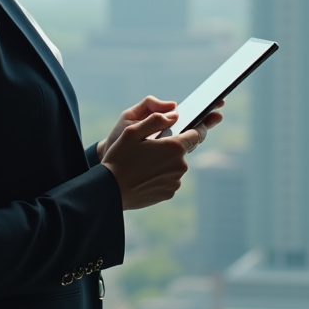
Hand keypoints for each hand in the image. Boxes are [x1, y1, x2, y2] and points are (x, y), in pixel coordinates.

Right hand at [99, 105, 224, 210]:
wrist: (110, 191)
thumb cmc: (119, 158)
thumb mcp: (132, 131)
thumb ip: (156, 120)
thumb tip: (175, 115)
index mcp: (174, 147)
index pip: (197, 134)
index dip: (197, 127)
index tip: (198, 124)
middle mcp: (180, 165)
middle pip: (183, 150)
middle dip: (172, 146)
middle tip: (151, 147)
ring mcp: (175, 181)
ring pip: (175, 165)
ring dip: (165, 162)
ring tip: (144, 163)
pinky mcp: (169, 193)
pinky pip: (169, 179)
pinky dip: (161, 175)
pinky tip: (144, 175)